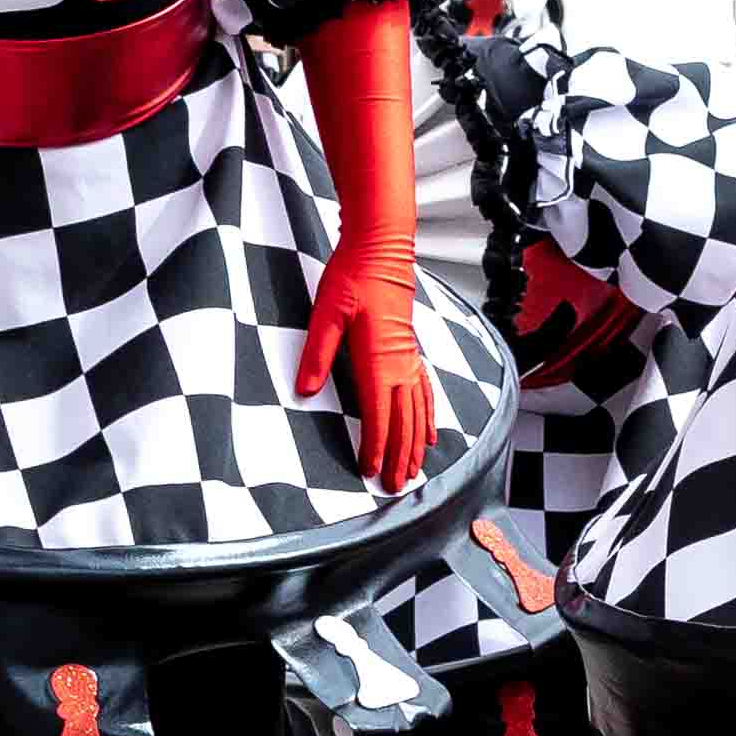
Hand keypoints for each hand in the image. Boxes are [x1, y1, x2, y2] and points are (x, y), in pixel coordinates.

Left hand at [294, 241, 436, 494]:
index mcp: (379, 358)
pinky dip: (428, 416)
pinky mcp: (411, 348)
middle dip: (400, 456)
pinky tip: (430, 433)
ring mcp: (410, 356)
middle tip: (396, 488)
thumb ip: (318, 355)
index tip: (371, 472)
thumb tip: (305, 391)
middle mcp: (400, 363)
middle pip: (404, 420)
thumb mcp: (326, 312)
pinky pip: (425, 391)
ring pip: (418, 410)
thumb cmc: (353, 275)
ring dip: (416, 444)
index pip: (379, 414)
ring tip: (415, 472)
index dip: (376, 446)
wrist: (382, 246)